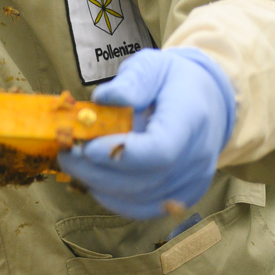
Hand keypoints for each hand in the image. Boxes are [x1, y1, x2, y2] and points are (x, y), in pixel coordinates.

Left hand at [57, 47, 236, 219]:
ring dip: (99, 185)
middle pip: (144, 180)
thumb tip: (104, 99)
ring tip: (75, 163)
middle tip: (66, 154)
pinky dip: (115, 199)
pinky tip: (95, 181)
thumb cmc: (172, 81)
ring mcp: (193, 179)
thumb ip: (131, 81)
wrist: (208, 100)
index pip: (160, 151)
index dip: (119, 155)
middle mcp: (197, 155)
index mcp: (190, 119)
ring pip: (140, 199)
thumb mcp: (152, 66)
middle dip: (96, 171)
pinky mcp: (184, 194)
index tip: (87, 147)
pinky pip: (145, 208)